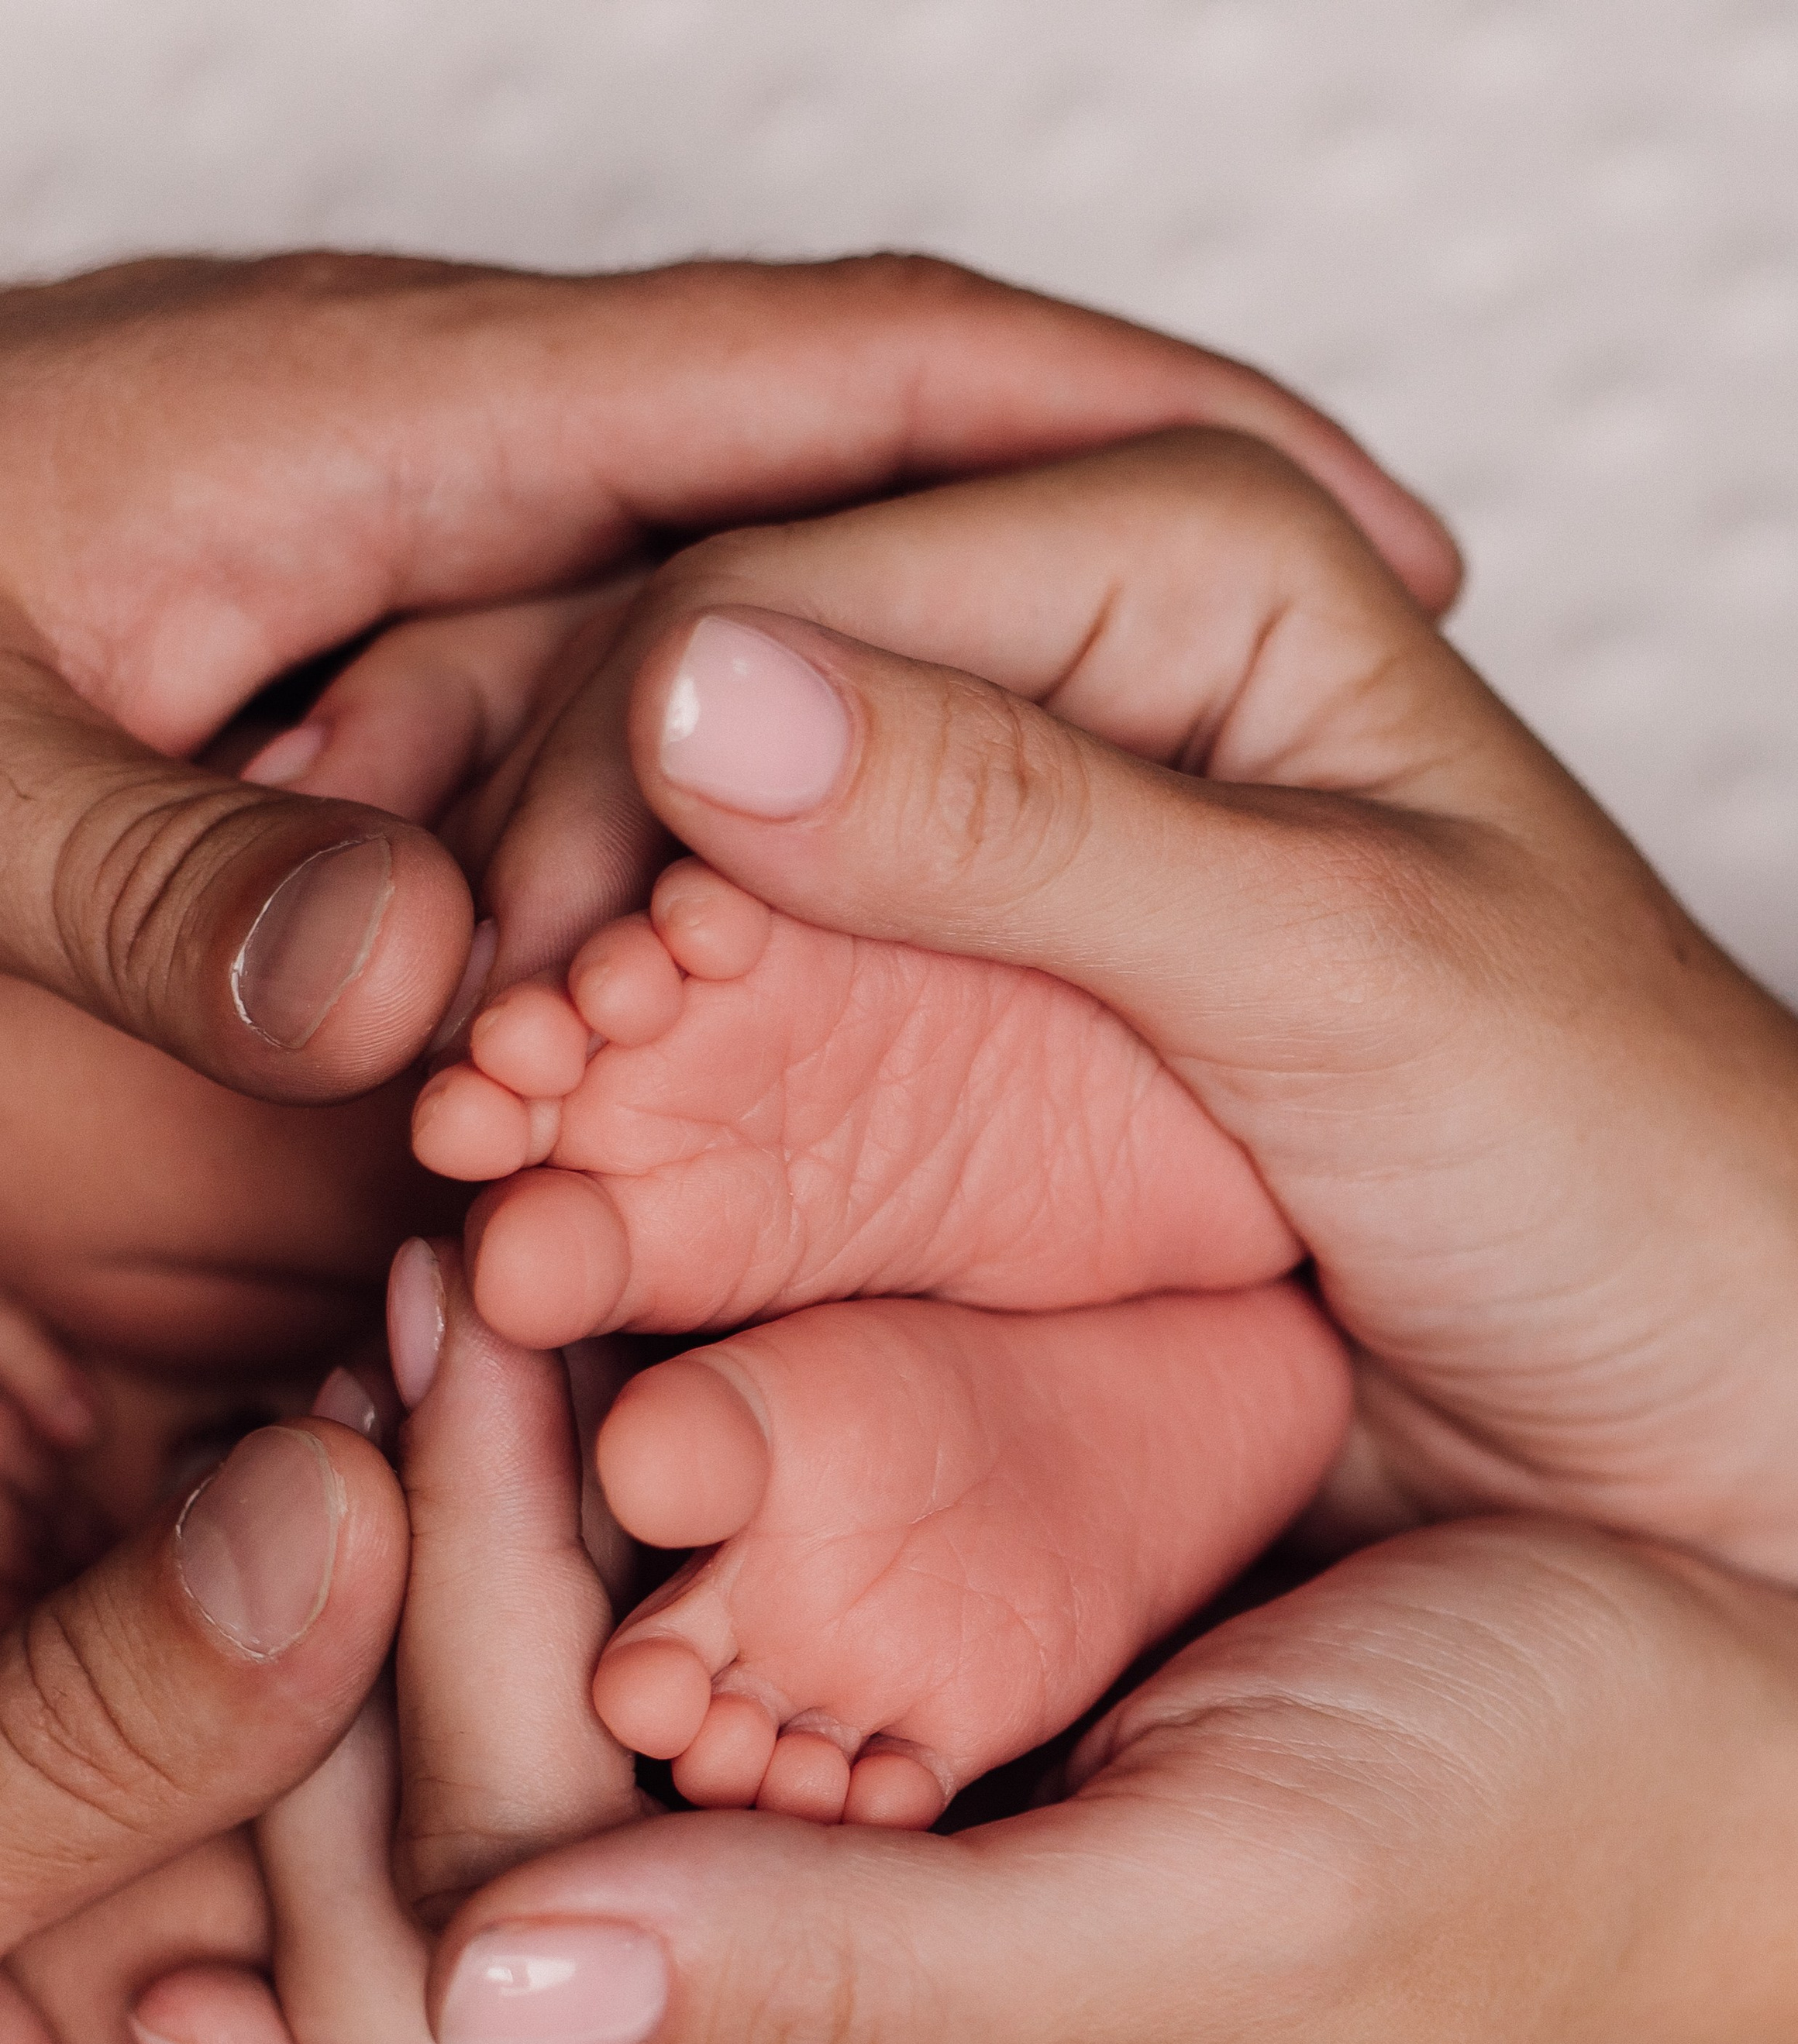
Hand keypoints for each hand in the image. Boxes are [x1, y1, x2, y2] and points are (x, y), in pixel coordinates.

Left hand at [0, 256, 1454, 1100]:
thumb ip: (142, 870)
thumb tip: (410, 985)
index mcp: (393, 427)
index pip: (840, 381)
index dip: (1114, 439)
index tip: (1351, 533)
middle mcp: (460, 500)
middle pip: (873, 512)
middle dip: (1111, 601)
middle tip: (1347, 754)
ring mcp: (444, 614)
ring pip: (773, 671)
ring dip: (964, 755)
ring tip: (1186, 899)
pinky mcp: (397, 726)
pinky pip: (642, 788)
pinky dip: (776, 865)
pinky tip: (869, 981)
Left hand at [206, 1234, 1539, 2043]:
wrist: (1701, 1740)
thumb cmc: (1528, 1817)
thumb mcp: (1242, 1904)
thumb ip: (876, 1985)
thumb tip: (486, 1982)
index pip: (526, 1922)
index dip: (450, 1616)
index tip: (449, 1319)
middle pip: (470, 1892)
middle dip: (407, 1594)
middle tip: (416, 1303)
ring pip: (500, 1832)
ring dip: (454, 1589)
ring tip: (448, 1340)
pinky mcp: (855, 1923)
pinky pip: (604, 1775)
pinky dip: (550, 1598)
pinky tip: (548, 1433)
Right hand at [450, 431, 1797, 1582]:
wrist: (1696, 1399)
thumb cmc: (1620, 1166)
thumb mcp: (1340, 972)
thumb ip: (1028, 826)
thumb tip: (694, 699)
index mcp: (1180, 557)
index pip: (799, 584)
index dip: (618, 773)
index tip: (515, 985)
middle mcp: (1063, 676)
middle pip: (707, 709)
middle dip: (553, 888)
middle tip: (458, 1079)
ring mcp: (995, 861)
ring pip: (694, 871)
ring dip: (561, 1005)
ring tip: (468, 1147)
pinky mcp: (965, 1026)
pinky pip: (750, 1019)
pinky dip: (638, 1100)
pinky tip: (550, 1182)